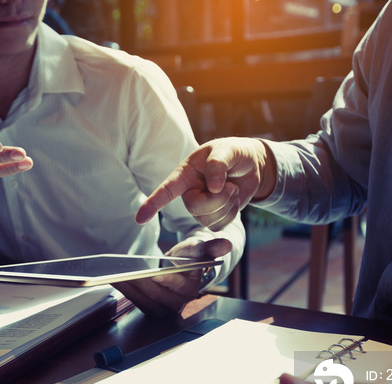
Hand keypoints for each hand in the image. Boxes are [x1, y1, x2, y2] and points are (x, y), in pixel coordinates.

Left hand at [113, 238, 231, 316]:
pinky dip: (125, 291)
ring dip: (129, 287)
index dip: (164, 279)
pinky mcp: (152, 309)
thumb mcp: (198, 248)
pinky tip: (115, 279)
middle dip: (139, 282)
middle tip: (125, 271)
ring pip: (144, 300)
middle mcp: (178, 303)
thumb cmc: (190, 257)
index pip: (176, 284)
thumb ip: (210, 247)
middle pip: (155, 293)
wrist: (182, 269)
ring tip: (115, 274)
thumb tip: (226, 244)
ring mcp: (164, 309)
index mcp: (191, 289)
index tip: (152, 272)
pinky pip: (136, 302)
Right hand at [135, 138, 275, 230]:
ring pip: (207, 219)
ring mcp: (201, 206)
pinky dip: (232, 213)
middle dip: (217, 200)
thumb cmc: (234, 153)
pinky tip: (234, 199)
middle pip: (194, 208)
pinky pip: (219, 226)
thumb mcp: (227, 150)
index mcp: (185, 174)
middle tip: (231, 186)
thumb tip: (212, 188)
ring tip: (233, 188)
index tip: (140, 218)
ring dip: (227, 205)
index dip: (153, 204)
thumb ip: (217, 164)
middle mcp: (189, 192)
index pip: (166, 190)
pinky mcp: (214, 216)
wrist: (252, 166)